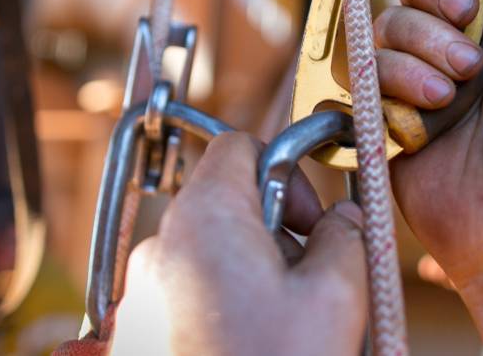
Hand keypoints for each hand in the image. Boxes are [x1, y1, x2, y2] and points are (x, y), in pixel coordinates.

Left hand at [110, 133, 367, 355]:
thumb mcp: (336, 297)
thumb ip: (346, 236)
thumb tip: (345, 217)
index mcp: (204, 217)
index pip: (238, 146)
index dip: (286, 170)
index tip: (312, 221)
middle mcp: (160, 246)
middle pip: (227, 205)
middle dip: (276, 234)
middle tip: (310, 284)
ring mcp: (141, 293)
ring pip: (210, 255)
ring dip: (252, 276)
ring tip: (283, 329)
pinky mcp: (136, 335)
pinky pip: (188, 298)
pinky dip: (222, 308)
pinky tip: (251, 346)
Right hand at [376, 0, 482, 288]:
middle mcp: (465, 47)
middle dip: (437, 0)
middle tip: (470, 35)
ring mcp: (424, 81)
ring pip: (389, 24)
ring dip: (420, 49)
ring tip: (454, 92)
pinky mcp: (390, 115)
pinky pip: (367, 72)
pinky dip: (394, 85)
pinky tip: (426, 115)